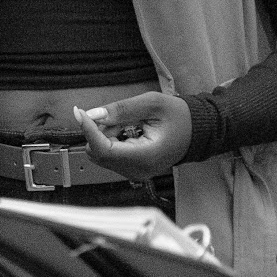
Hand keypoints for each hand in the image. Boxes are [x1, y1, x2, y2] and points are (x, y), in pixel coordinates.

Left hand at [74, 91, 190, 179]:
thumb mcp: (152, 104)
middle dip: (98, 131)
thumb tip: (93, 114)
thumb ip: (121, 109)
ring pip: (102, 155)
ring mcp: (135, 173)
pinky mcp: (132, 170)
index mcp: (145, 157)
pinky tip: (125, 130)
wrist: (196, 131)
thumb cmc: (179, 117)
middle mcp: (138, 171)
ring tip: (126, 122)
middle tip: (113, 114)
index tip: (80, 112)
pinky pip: (110, 157)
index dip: (89, 130)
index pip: (104, 150)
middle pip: (99, 154)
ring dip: (104, 135)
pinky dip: (110, 141)